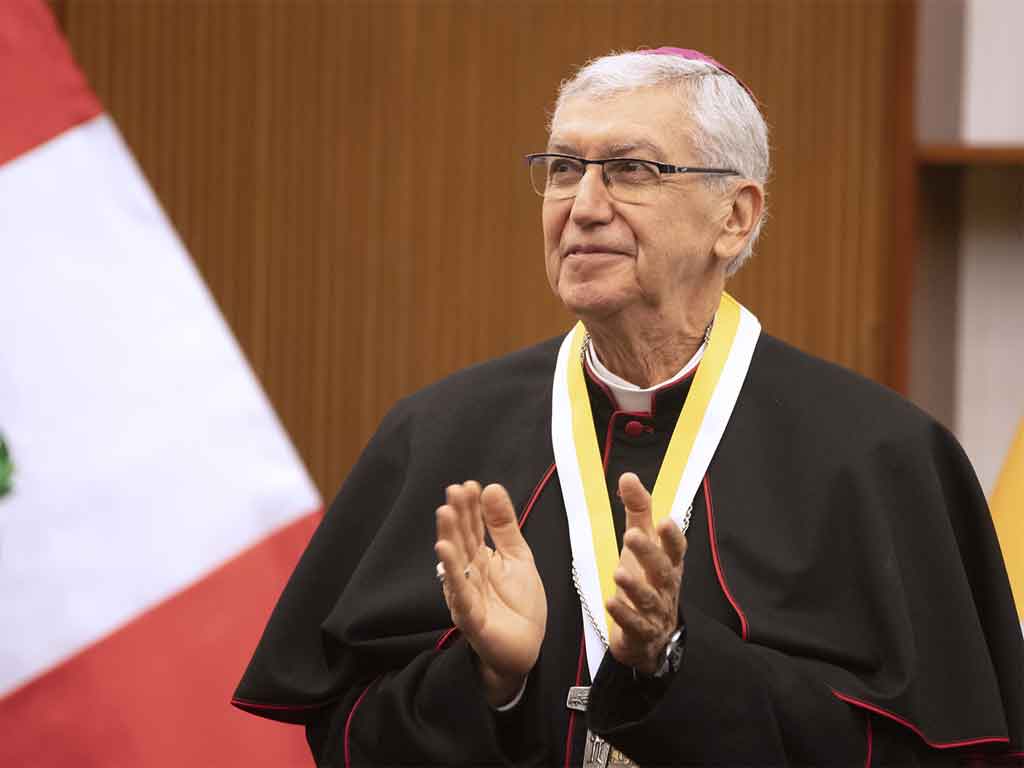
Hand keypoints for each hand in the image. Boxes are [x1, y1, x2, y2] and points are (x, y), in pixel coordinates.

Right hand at [434, 481, 546, 705]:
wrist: (526, 649)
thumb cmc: (520, 605)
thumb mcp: (518, 557)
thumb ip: (504, 525)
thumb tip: (492, 488)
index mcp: (481, 558)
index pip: (473, 527)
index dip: (470, 506)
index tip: (468, 484)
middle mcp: (469, 573)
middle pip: (461, 540)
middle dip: (457, 515)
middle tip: (453, 491)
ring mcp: (467, 595)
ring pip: (456, 564)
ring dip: (449, 538)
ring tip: (444, 514)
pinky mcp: (471, 617)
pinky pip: (460, 594)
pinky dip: (453, 574)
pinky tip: (445, 553)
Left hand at [606, 473, 686, 675]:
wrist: (651, 636)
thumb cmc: (647, 580)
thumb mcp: (642, 544)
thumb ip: (638, 512)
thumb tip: (628, 476)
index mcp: (668, 563)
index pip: (676, 549)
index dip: (672, 536)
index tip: (665, 520)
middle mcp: (665, 587)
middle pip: (661, 570)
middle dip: (649, 552)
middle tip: (632, 535)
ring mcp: (656, 612)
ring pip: (649, 599)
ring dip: (635, 586)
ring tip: (618, 573)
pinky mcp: (641, 633)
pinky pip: (635, 625)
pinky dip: (624, 615)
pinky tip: (610, 603)